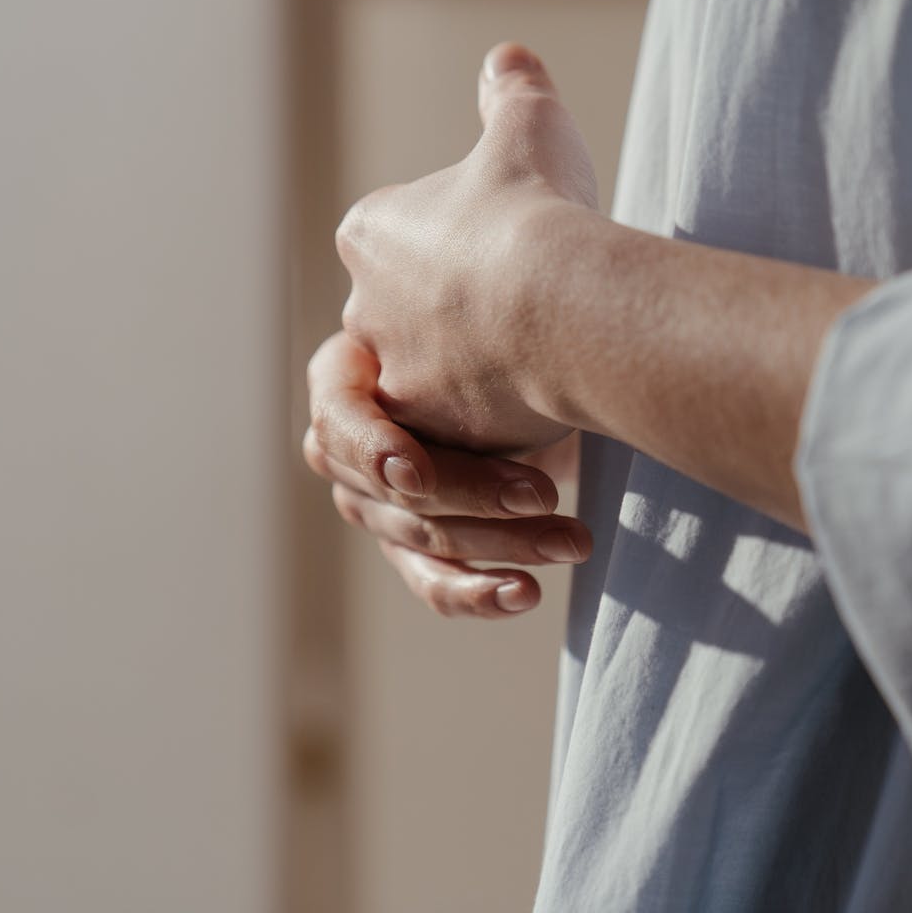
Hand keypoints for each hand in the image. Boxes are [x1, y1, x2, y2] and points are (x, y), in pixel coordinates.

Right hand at [303, 330, 592, 618]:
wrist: (522, 364)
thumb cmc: (490, 325)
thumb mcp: (475, 320)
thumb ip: (459, 334)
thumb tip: (471, 331)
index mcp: (341, 378)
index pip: (339, 423)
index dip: (374, 453)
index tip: (417, 476)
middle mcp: (344, 449)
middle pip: (399, 492)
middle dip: (477, 497)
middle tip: (544, 496)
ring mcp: (374, 504)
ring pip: (428, 540)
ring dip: (506, 544)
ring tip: (572, 541)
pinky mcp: (411, 547)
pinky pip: (436, 583)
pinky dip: (482, 592)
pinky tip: (525, 593)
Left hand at [334, 42, 598, 455]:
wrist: (561, 302)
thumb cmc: (540, 208)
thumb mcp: (531, 127)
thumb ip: (513, 91)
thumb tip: (508, 57)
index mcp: (370, 231)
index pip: (401, 240)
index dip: (462, 244)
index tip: (508, 247)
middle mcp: (361, 306)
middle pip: (410, 315)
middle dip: (461, 317)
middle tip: (528, 313)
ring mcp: (391, 374)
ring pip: (432, 379)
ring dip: (476, 375)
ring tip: (537, 367)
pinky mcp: (423, 433)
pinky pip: (454, 435)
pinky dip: (490, 425)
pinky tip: (539, 408)